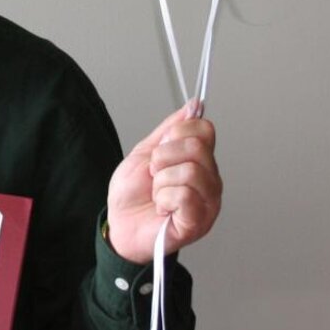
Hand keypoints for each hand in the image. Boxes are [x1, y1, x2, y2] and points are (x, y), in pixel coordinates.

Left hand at [106, 100, 221, 263]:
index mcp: (200, 160)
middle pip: (196, 147)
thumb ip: (170, 128)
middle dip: (163, 158)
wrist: (120, 224)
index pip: (204, 129)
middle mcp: (210, 179)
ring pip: (190, 171)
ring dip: (161, 182)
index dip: (175, 135)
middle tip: (155, 175)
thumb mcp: (146, 151)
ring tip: (158, 194)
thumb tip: (194, 105)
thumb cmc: (133, 193)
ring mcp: (208, 201)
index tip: (159, 150)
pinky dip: (164, 199)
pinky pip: (185, 195)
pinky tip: (163, 208)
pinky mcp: (198, 222)